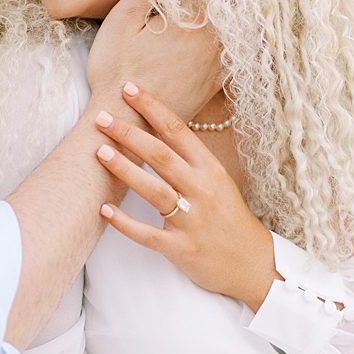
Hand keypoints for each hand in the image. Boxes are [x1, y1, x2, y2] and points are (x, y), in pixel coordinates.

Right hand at [86, 0, 221, 119]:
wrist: (125, 121)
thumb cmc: (117, 69)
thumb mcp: (123, 19)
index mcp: (194, 20)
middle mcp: (215, 41)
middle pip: (225, 4)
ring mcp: (218, 65)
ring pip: (232, 29)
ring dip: (224, 14)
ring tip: (217, 0)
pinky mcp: (215, 84)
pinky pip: (232, 55)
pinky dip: (229, 42)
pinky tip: (218, 36)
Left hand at [92, 82, 281, 311]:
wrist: (254, 264)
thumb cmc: (229, 219)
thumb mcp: (218, 182)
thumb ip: (189, 160)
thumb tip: (155, 131)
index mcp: (211, 170)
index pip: (178, 130)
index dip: (152, 108)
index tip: (129, 89)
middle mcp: (203, 190)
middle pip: (161, 155)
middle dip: (129, 133)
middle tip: (102, 118)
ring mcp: (193, 220)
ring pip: (155, 190)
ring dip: (125, 170)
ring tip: (99, 152)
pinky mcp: (182, 248)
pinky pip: (148, 234)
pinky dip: (125, 223)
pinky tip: (104, 210)